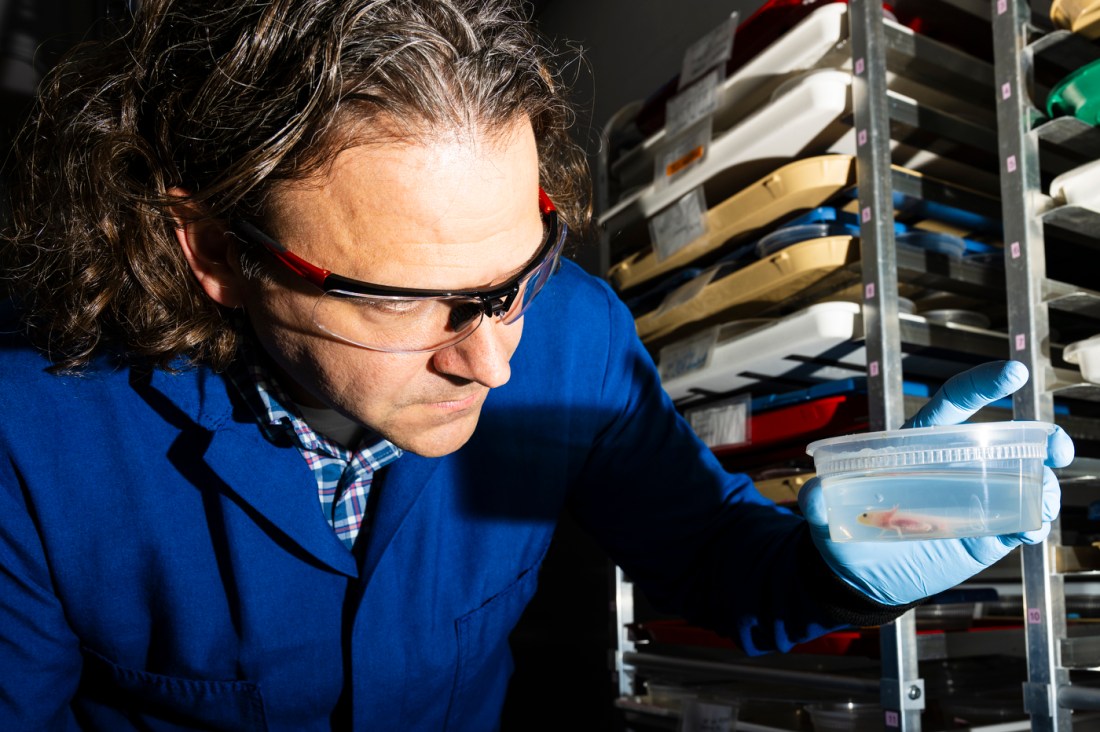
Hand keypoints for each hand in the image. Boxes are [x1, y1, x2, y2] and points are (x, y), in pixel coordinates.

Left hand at [798, 361, 1073, 605]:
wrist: (856, 576)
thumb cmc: (842, 530)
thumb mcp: (826, 512)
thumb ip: (820, 499)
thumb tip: (812, 493)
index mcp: (917, 446)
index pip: (953, 405)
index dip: (981, 386)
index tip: (1011, 372)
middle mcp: (953, 467)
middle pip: (1005, 440)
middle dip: (1038, 436)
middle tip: (1054, 444)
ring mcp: (974, 500)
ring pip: (1022, 481)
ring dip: (1043, 484)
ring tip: (1044, 496)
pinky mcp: (985, 536)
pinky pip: (1020, 523)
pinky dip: (1033, 524)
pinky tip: (1030, 531)